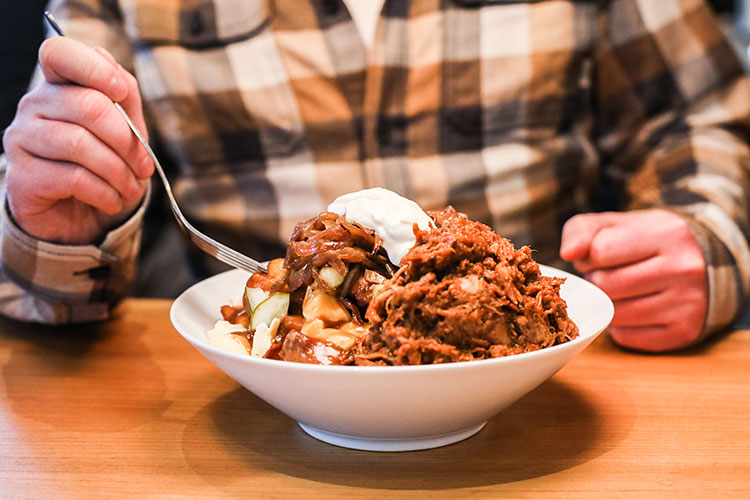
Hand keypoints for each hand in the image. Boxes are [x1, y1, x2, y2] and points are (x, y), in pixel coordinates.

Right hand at [2, 36, 153, 244]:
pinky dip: (104, 192)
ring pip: (80, 144)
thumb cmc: (103, 166)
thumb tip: (120, 80)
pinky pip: (73, 177)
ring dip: (118, 172)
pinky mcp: (21, 175)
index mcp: (58, 86)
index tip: (121, 92)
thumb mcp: (125, 131)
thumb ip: (125, 100)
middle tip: (144, 167)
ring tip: (131, 188)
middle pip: (88, 106)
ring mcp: (22, 138)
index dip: (94, 68)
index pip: (59, 53)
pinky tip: (112, 200)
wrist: (78, 218)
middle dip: (128, 142)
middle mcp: (34, 106)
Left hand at [560, 210, 706, 351]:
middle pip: (606, 285)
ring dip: (606, 303)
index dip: (591, 255)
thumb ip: (582, 230)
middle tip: (610, 274)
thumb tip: (569, 254)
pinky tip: (633, 308)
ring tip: (621, 290)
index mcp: (667, 233)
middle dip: (597, 280)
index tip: (602, 255)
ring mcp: (688, 303)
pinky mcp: (684, 332)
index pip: (600, 251)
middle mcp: (684, 268)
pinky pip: (626, 337)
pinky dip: (619, 326)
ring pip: (614, 314)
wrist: (700, 264)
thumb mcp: (614, 224)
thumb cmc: (644, 243)